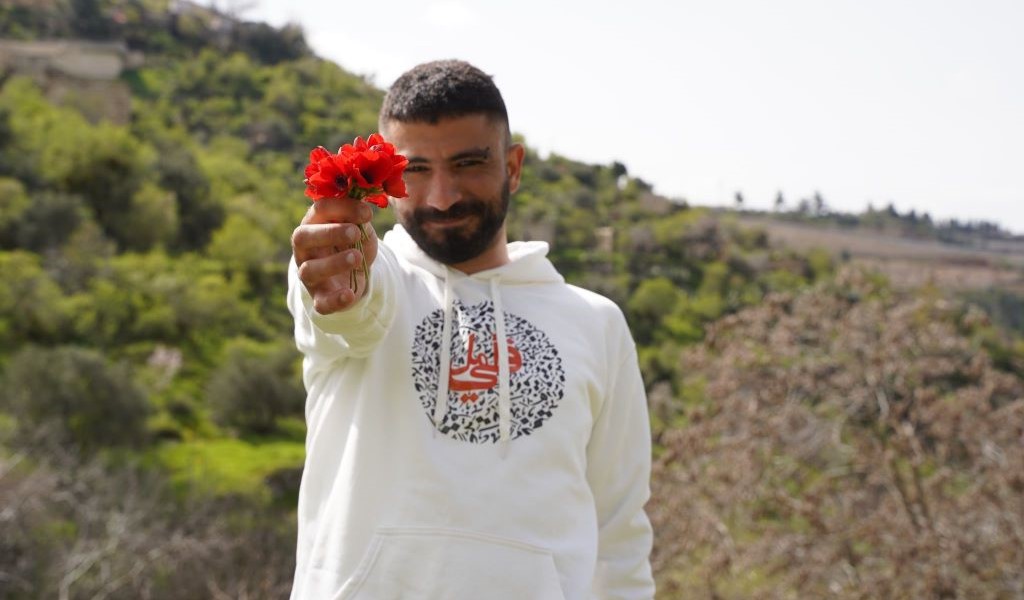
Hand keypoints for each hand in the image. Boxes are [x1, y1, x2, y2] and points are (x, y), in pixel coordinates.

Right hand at [291, 198, 378, 314]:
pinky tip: (349, 294)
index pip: (320, 210)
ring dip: (334, 263)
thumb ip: (360, 220)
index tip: (367, 213)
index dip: (342, 207)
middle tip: (355, 233)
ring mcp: (309, 274)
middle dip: (329, 233)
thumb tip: (364, 212)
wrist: (354, 274)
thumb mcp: (360, 228)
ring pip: (309, 270)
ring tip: (357, 258)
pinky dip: (335, 300)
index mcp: (313, 225)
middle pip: (302, 237)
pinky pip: (321, 302)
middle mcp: (304, 249)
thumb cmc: (352, 244)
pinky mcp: (319, 298)